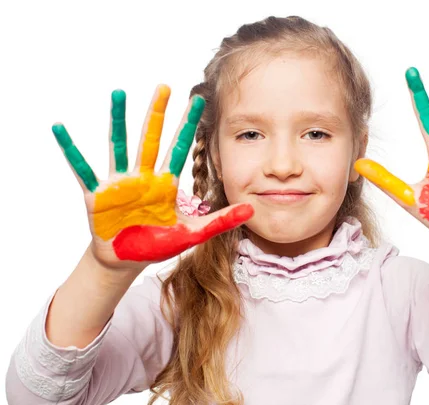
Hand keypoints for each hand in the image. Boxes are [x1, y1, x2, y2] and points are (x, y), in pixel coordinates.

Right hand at [52, 85, 253, 269]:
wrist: (127, 260)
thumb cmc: (157, 244)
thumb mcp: (193, 233)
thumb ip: (221, 221)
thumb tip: (253, 209)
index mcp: (165, 183)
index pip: (180, 148)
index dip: (189, 126)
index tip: (198, 101)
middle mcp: (143, 176)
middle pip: (151, 139)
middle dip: (158, 114)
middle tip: (165, 86)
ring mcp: (119, 182)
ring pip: (119, 145)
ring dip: (118, 121)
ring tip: (118, 94)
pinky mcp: (97, 194)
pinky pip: (82, 169)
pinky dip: (71, 150)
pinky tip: (60, 129)